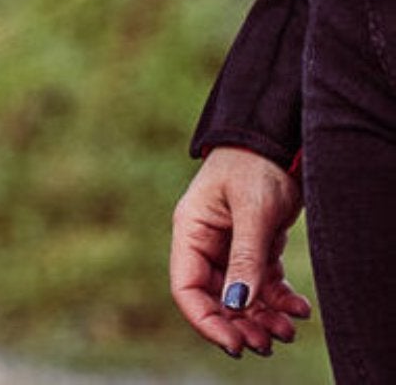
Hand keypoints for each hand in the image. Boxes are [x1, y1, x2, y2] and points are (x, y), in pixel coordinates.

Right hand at [169, 145, 311, 357]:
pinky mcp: (255, 248)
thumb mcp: (252, 211)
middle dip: (239, 325)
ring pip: (241, 298)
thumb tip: (236, 305)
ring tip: (288, 331)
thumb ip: (245, 258)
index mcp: (190, 231)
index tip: (234, 343)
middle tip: (267, 344)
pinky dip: (280, 302)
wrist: (277, 142)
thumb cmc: (255, 166)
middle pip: (215, 299)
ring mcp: (230, 248)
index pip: (186, 287)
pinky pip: (263, 286)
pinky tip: (299, 308)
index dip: (205, 321)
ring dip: (262, 319)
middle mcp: (206, 244)